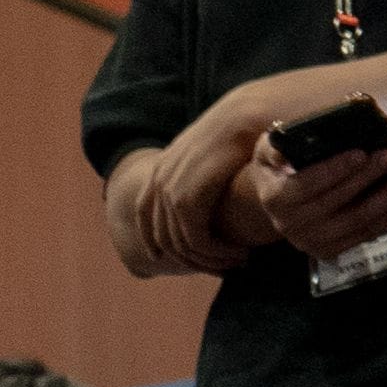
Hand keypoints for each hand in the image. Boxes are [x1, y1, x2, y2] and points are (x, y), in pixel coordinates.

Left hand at [109, 122, 267, 279]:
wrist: (242, 119)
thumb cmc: (234, 136)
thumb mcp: (207, 156)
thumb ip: (199, 174)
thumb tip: (207, 190)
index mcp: (159, 170)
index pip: (144, 216)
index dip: (156, 241)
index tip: (179, 258)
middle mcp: (159, 182)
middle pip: (163, 239)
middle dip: (192, 260)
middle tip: (224, 267)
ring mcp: (170, 192)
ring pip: (181, 245)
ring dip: (210, 260)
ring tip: (236, 261)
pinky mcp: (187, 200)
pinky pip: (195, 241)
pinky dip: (216, 253)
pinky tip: (237, 253)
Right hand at [239, 115, 386, 261]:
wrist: (276, 203)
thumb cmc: (278, 168)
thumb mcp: (269, 150)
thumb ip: (279, 145)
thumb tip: (296, 143)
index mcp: (274, 198)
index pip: (307, 184)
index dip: (335, 170)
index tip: (361, 153)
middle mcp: (290, 225)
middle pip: (338, 202)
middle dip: (369, 177)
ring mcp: (312, 242)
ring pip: (358, 221)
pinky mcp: (331, 252)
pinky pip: (366, 234)